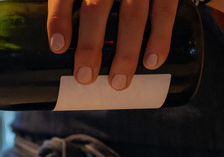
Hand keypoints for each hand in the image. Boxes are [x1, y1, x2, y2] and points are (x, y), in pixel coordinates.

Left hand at [47, 0, 178, 89]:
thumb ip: (73, 8)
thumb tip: (63, 49)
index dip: (59, 19)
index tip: (58, 47)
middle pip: (95, 9)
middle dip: (89, 45)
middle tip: (85, 77)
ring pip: (132, 16)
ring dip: (125, 52)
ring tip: (118, 81)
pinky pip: (164, 11)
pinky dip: (159, 38)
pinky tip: (152, 61)